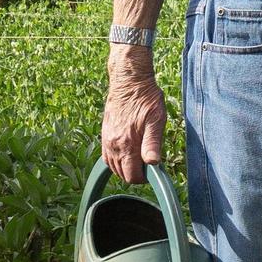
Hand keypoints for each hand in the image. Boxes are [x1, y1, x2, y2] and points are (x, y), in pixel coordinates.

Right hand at [101, 49, 166, 180]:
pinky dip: (115, 161)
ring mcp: (107, 140)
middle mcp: (114, 145)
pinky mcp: (105, 134)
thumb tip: (153, 163)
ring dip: (125, 168)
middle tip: (147, 165)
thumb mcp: (156, 120)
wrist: (129, 82)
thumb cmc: (146, 99)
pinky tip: (125, 156)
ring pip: (113, 167)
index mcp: (127, 144)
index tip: (152, 172)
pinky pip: (106, 156)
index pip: (131, 176)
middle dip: (134, 174)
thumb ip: (153, 143)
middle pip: (121, 174)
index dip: (143, 178)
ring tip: (138, 160)